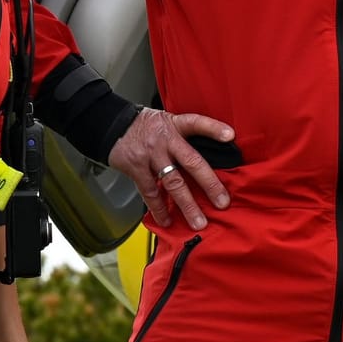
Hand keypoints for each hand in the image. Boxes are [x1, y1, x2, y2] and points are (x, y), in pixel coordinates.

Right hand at [107, 108, 234, 229]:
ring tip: (198, 221)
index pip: (197, 123)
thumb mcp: (168, 120)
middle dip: (209, 184)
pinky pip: (150, 192)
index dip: (213, 129)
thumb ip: (185, 135)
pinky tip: (167, 220)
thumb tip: (211, 153)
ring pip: (172, 182)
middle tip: (222, 202)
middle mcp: (165, 140)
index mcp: (175, 125)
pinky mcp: (136, 169)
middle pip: (191, 162)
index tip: (229, 137)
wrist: (113, 125)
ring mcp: (151, 155)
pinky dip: (158, 208)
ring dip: (187, 205)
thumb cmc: (146, 126)